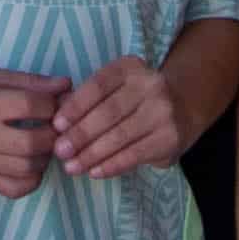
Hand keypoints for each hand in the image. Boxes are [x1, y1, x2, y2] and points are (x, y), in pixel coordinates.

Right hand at [0, 64, 65, 196]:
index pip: (30, 106)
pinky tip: (30, 163)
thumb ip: (31, 82)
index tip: (55, 102)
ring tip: (42, 143)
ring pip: (27, 169)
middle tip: (54, 126)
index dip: (52, 104)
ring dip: (44, 156)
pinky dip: (30, 180)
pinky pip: (14, 189)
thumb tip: (66, 86)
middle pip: (32, 143)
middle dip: (53, 134)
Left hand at [52, 53, 194, 179]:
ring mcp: (163, 111)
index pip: (98, 86)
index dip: (75, 106)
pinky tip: (94, 172)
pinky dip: (112, 165)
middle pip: (108, 112)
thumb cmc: (134, 100)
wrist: (182, 110)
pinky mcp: (170, 137)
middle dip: (80, 134)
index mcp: (130, 67)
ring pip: (120, 136)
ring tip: (71, 166)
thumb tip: (57, 118)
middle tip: (60, 151)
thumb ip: (87, 99)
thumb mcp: (114, 88)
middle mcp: (151, 84)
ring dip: (92, 154)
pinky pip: (135, 154)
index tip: (56, 125)